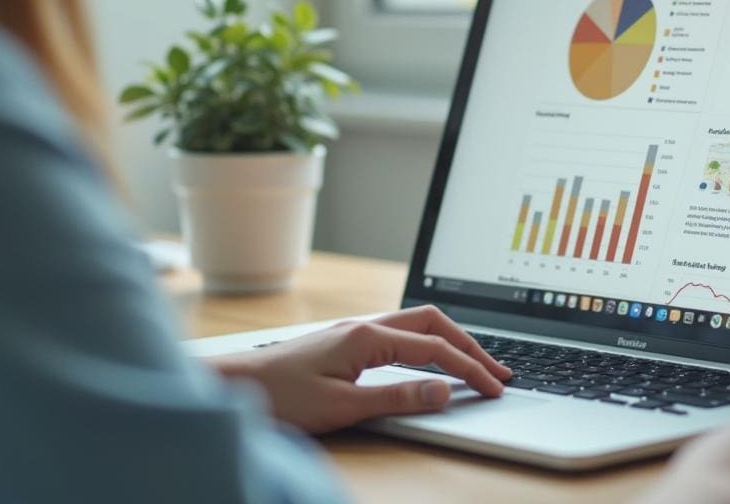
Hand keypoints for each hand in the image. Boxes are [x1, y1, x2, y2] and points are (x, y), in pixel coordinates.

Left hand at [210, 305, 511, 433]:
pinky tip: (430, 360)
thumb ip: (396, 398)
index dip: (469, 369)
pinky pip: (399, 332)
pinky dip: (427, 343)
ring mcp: (353, 331)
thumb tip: (442, 391)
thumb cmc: (279, 398)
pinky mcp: (345, 341)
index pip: (435, 348)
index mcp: (367, 337)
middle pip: (433, 323)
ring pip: (416, 323)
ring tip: (474, 363)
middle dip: (470, 345)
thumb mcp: (342, 407)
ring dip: (450, 341)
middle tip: (497, 371)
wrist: (232, 387)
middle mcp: (363, 326)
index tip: (493, 388)